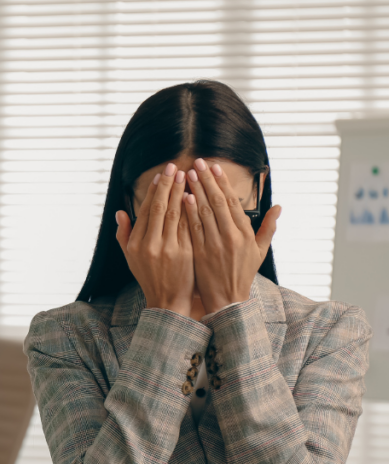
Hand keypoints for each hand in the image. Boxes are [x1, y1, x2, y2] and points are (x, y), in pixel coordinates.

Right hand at [115, 163, 194, 317]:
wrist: (167, 302)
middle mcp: (150, 245)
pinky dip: (190, 210)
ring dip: (180, 192)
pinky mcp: (185, 253)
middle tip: (175, 167)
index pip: (145, 210)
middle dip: (168, 185)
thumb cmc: (150, 277)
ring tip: (187, 175)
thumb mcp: (130, 258)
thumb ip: (124, 234)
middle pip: (159, 208)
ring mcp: (168, 249)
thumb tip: (120, 212)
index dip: (154, 191)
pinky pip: (187, 226)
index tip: (161, 175)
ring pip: (174, 214)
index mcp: (136, 244)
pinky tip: (194, 196)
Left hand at [183, 158, 280, 314]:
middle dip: (207, 181)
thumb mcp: (260, 252)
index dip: (223, 183)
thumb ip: (268, 228)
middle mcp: (232, 237)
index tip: (215, 167)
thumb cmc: (243, 275)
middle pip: (218, 203)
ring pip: (205, 212)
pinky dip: (189, 212)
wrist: (228, 301)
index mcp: (246, 234)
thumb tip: (279, 208)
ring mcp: (215, 245)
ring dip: (196, 191)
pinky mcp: (201, 253)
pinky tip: (183, 198)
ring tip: (189, 174)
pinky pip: (194, 229)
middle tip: (198, 162)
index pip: (233, 202)